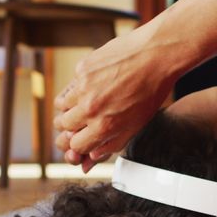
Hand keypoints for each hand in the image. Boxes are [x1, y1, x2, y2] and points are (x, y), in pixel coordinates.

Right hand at [53, 21, 181, 171]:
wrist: (156, 56)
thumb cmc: (150, 92)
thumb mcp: (135, 126)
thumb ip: (110, 145)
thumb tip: (89, 160)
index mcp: (104, 127)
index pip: (74, 146)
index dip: (78, 144)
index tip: (83, 138)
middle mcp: (90, 109)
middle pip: (63, 127)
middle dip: (71, 127)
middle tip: (82, 121)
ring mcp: (83, 88)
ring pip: (60, 107)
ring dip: (70, 108)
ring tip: (86, 103)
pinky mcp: (81, 69)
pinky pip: (70, 86)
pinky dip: (77, 89)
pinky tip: (94, 85)